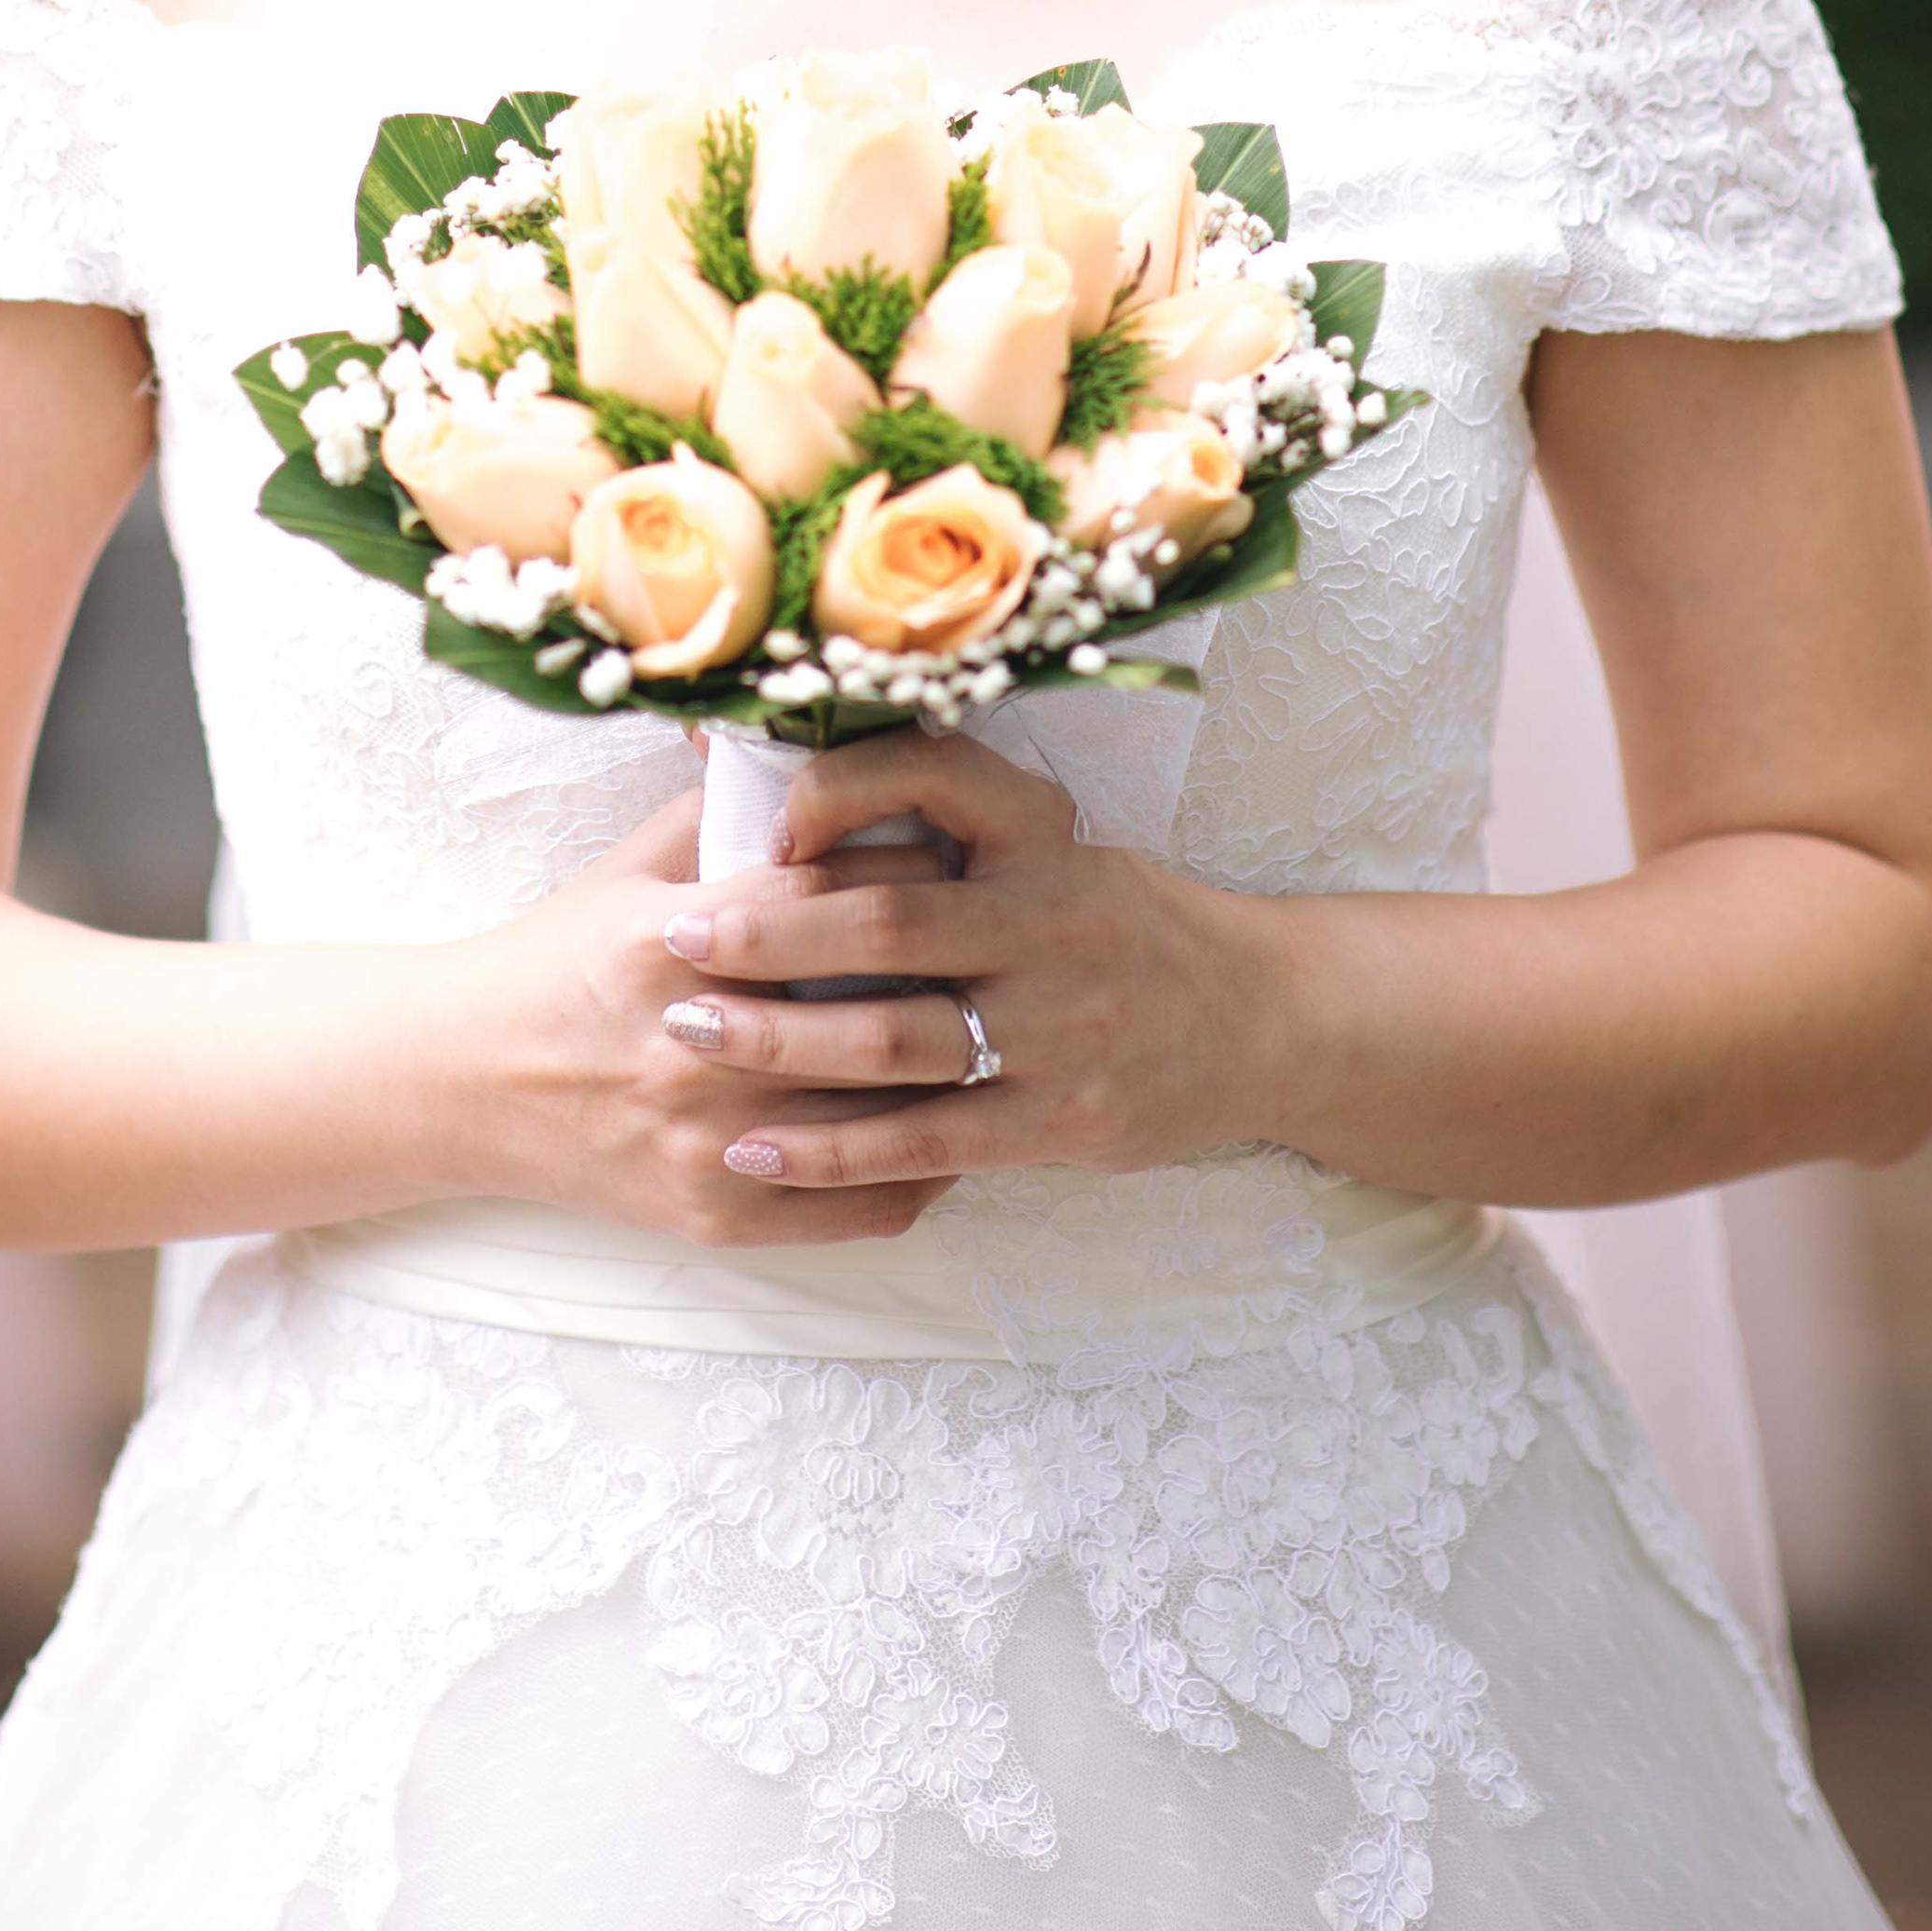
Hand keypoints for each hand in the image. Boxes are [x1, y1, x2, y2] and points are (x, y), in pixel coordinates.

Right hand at [442, 784, 964, 1252]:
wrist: (469, 1083)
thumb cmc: (561, 959)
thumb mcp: (628, 867)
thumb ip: (722, 808)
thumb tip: (816, 747)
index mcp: (667, 944)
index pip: (826, 896)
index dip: (902, 866)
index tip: (952, 854)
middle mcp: (691, 1049)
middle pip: (869, 1008)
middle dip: (948, 970)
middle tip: (998, 943)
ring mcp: (708, 1144)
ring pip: (882, 1112)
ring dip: (951, 1070)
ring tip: (997, 1027)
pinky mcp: (719, 1216)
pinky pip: (865, 1206)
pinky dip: (924, 1165)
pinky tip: (950, 1123)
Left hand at [641, 734, 1276, 1209]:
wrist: (1259, 1021)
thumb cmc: (1122, 922)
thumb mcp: (1055, 845)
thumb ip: (945, 823)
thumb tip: (782, 793)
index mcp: (1044, 838)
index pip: (932, 780)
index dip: (836, 795)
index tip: (759, 825)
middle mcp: (1052, 923)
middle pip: (887, 925)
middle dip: (767, 935)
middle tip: (672, 940)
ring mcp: (1057, 1031)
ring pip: (894, 1041)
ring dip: (778, 1043)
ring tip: (685, 1037)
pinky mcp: (1056, 1122)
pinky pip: (923, 1140)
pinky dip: (831, 1148)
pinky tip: (755, 1150)